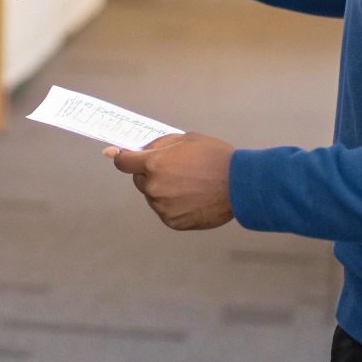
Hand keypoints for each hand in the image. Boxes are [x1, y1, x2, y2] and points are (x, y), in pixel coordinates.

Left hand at [105, 133, 235, 230]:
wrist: (240, 185)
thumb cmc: (214, 157)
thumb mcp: (185, 139)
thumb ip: (158, 145)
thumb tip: (138, 150)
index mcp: (154, 164)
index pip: (122, 162)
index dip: (123, 158)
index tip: (126, 158)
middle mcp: (154, 187)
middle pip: (140, 180)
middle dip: (150, 174)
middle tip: (175, 170)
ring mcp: (162, 207)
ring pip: (153, 196)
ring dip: (163, 190)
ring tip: (189, 186)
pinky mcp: (172, 222)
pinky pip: (165, 211)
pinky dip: (173, 205)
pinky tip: (192, 199)